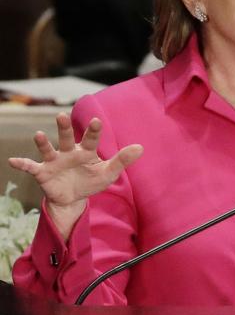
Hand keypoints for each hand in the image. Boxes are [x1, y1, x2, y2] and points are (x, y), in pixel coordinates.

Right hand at [7, 113, 142, 240]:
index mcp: (86, 151)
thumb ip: (122, 160)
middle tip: (61, 115)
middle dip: (63, 127)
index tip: (97, 121)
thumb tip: (140, 147)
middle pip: (66, 138)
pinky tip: (13, 161)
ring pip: (48, 149)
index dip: (93, 131)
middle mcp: (68, 153)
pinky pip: (31, 167)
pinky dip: (22, 164)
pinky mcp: (43, 173)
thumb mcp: (109, 173)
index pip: (91, 139)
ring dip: (43, 143)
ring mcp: (54, 162)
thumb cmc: (91, 181)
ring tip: (39, 135)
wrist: (74, 199)